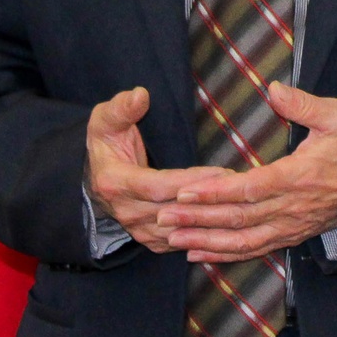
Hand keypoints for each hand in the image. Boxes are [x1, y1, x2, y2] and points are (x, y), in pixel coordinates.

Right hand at [86, 87, 230, 251]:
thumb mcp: (105, 120)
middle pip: (173, 213)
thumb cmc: (105, 142)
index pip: (157, 187)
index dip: (189, 182)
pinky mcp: (151, 240)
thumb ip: (122, 107)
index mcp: (115, 183)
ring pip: (182, 232)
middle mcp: (126, 212)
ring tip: (242, 202)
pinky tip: (228, 219)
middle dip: (209, 202)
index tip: (221, 172)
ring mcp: (138, 230)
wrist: (95, 176)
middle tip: (242, 187)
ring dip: (212, 219)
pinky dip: (206, 233)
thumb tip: (141, 95)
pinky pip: (182, 241)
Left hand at [158, 83, 336, 263]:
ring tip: (171, 239)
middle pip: (238, 218)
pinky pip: (253, 250)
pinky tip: (198, 255)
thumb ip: (304, 104)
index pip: (249, 188)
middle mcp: (290, 208)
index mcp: (298, 177)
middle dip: (198, 220)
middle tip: (162, 217)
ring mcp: (289, 226)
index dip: (215, 192)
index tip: (184, 191)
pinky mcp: (289, 236)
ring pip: (242, 240)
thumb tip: (273, 89)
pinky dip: (224, 254)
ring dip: (205, 242)